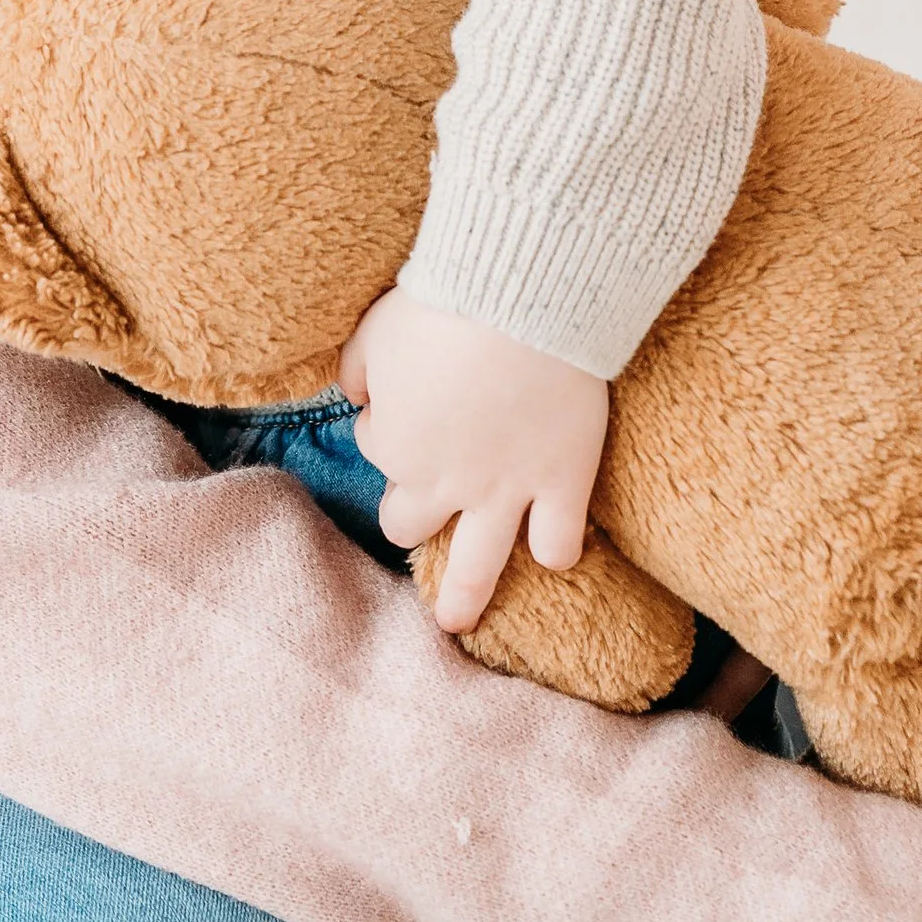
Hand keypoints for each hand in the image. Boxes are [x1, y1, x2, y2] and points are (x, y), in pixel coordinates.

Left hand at [338, 287, 608, 636]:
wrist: (521, 299)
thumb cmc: (441, 305)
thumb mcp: (375, 331)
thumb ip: (357, 371)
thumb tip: (358, 395)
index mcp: (396, 445)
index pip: (375, 448)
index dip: (385, 423)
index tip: (402, 396)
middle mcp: (446, 482)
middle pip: (407, 524)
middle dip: (407, 516)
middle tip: (414, 517)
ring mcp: (507, 490)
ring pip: (478, 567)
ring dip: (464, 599)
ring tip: (455, 622)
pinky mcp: (563, 482)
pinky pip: (558, 544)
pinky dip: (554, 549)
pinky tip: (550, 550)